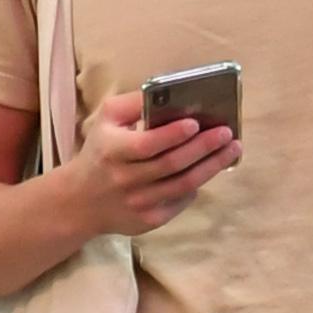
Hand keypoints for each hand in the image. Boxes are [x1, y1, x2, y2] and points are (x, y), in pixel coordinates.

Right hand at [70, 87, 240, 238]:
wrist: (80, 201)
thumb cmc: (100, 151)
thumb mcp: (106, 120)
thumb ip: (133, 103)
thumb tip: (168, 91)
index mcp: (113, 151)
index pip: (147, 144)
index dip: (173, 134)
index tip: (196, 123)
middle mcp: (125, 179)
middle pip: (172, 164)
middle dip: (204, 148)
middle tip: (227, 133)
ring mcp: (138, 203)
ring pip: (183, 185)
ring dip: (212, 166)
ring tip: (231, 149)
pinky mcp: (149, 221)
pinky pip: (180, 201)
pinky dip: (197, 186)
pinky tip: (209, 170)